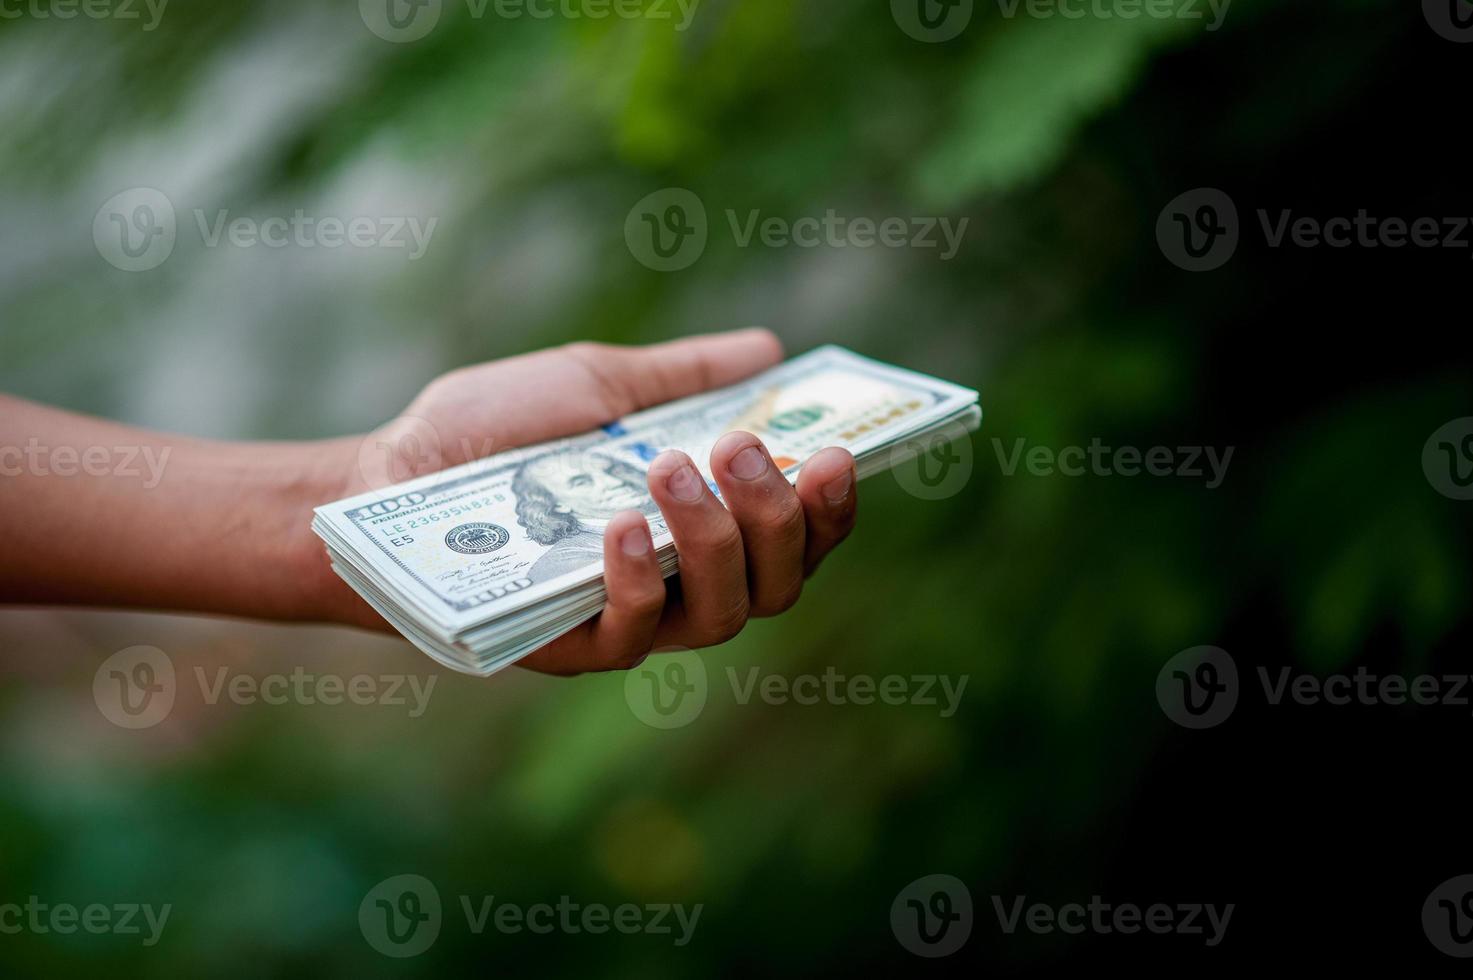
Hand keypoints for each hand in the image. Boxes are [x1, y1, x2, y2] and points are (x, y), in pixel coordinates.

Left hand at [316, 329, 858, 674]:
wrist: (387, 479)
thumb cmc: (492, 434)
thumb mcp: (597, 386)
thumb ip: (683, 378)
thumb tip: (770, 350)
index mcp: (699, 527)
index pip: (795, 537)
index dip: (830, 507)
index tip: (837, 450)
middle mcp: (681, 585)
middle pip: (777, 583)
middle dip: (778, 516)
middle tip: (741, 448)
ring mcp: (630, 623)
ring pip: (722, 614)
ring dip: (716, 539)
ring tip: (675, 467)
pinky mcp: (571, 648)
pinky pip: (633, 633)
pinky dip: (640, 579)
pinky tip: (621, 524)